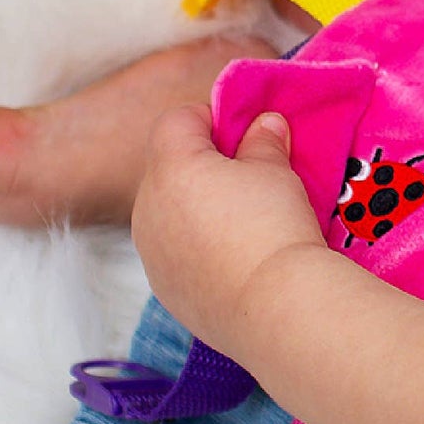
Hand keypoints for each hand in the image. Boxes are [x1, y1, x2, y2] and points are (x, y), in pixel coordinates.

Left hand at [131, 104, 326, 355]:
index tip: (243, 131)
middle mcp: (146, 205)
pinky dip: (196, 246)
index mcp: (171, 166)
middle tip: (249, 178)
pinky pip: (173, 251)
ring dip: (196, 208)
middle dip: (203, 165)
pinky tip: (233, 259)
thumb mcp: (277, 171)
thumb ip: (264, 141)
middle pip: (168, 167)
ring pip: (167, 212)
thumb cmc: (274, 226)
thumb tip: (264, 123)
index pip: (177, 120)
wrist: (274, 305)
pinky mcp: (162, 287)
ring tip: (243, 225)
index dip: (210, 118)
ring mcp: (149, 250)